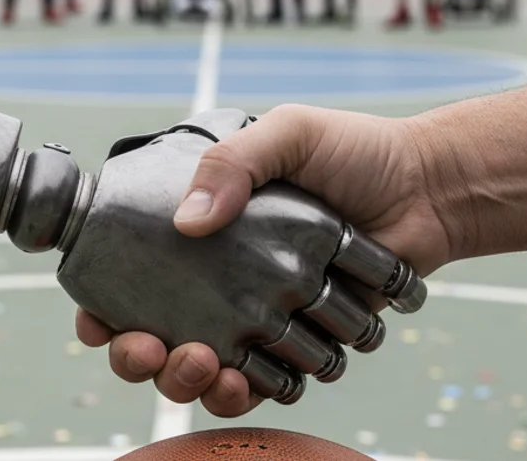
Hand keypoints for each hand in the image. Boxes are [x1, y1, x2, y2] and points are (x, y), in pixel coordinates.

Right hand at [75, 104, 450, 417]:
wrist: (429, 188)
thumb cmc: (355, 151)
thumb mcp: (288, 132)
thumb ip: (234, 162)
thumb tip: (188, 222)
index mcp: (205, 233)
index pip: (131, 276)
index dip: (102, 307)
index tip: (97, 320)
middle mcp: (222, 281)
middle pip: (155, 338)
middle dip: (138, 359)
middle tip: (149, 348)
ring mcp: (260, 317)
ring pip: (202, 372)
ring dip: (187, 382)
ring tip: (205, 366)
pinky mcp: (303, 344)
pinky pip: (263, 386)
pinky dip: (246, 395)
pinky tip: (245, 383)